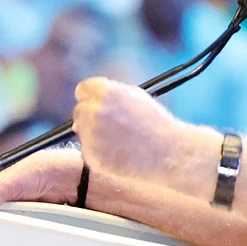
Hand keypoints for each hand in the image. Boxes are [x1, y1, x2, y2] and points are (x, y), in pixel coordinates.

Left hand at [73, 77, 200, 182]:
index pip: (82, 90)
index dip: (89, 98)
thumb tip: (86, 105)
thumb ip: (111, 95)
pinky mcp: (91, 155)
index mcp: (106, 93)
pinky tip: (118, 155)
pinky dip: (98, 155)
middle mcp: (95, 111)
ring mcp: (91, 134)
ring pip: (82, 133)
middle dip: (90, 118)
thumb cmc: (156, 125)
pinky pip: (87, 152)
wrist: (168, 154)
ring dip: (94, 137)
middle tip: (110, 129)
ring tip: (120, 144)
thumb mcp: (137, 97)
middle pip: (79, 111)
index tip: (94, 106)